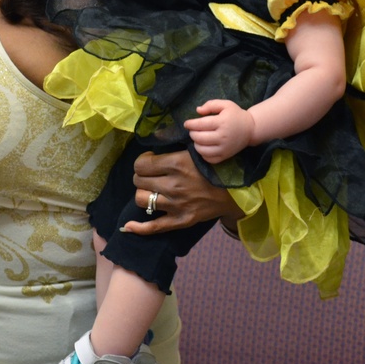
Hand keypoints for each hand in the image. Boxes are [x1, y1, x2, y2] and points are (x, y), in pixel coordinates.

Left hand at [122, 149, 241, 234]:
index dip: (142, 161)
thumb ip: (173, 146)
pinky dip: (138, 227)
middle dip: (142, 176)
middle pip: (138, 181)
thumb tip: (153, 136)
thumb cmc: (214, 167)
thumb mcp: (194, 150)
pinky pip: (154, 227)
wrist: (236, 191)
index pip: (141, 164)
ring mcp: (176, 205)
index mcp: (176, 165)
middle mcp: (173, 185)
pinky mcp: (180, 220)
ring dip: (143, 193)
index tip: (150, 161)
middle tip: (151, 175)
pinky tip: (128, 226)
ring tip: (151, 190)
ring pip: (141, 200)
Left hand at [184, 99, 254, 163]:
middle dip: (192, 134)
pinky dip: (203, 154)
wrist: (250, 129)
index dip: (190, 124)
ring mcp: (224, 148)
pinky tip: (204, 147)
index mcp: (222, 122)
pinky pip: (209, 159)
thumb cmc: (236, 115)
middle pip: (199, 138)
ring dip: (196, 144)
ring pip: (202, 150)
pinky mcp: (225, 156)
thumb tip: (198, 110)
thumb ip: (211, 105)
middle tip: (192, 130)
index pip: (201, 125)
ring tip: (198, 138)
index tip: (186, 124)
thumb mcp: (225, 104)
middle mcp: (223, 136)